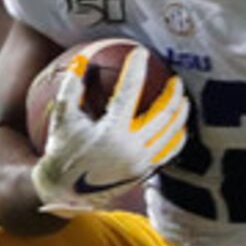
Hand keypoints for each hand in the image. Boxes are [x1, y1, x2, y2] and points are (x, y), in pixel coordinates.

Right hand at [30, 47, 190, 213]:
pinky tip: (179, 125)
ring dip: (180, 112)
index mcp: (111, 133)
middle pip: (163, 113)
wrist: (66, 192)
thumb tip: (81, 59)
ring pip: (171, 133)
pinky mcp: (144, 172)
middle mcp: (131, 148)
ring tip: (182, 98)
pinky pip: (168, 151)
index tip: (141, 52)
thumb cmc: (62, 151)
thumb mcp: (62, 119)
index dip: (135, 68)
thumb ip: (71, 88)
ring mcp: (141, 162)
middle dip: (173, 92)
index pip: (129, 92)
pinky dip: (177, 136)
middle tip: (174, 78)